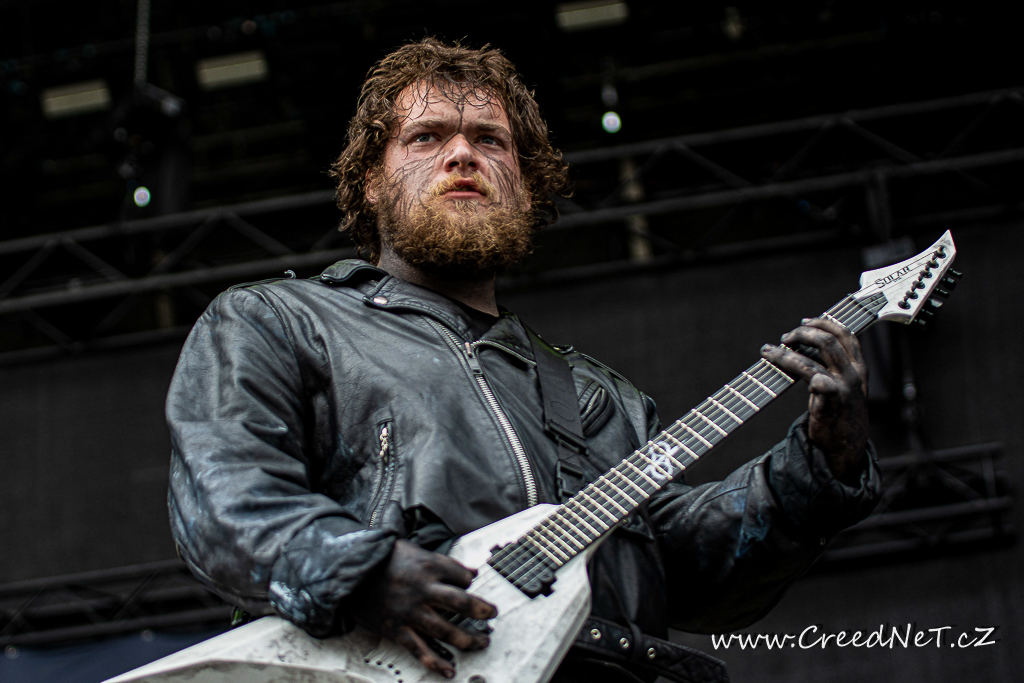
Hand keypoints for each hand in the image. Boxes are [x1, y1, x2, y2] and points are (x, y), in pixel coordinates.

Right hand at [349, 540, 497, 677]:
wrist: (350, 572)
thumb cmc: (384, 559)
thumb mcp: (416, 552)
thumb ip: (445, 563)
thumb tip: (472, 571)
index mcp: (428, 567)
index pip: (462, 577)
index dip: (471, 581)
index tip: (473, 586)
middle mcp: (422, 590)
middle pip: (461, 603)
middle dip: (481, 610)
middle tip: (493, 614)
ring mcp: (410, 612)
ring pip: (445, 630)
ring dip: (467, 639)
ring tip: (481, 643)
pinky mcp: (396, 630)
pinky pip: (420, 650)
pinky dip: (436, 663)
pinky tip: (450, 670)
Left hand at [760, 317, 868, 482]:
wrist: (846, 449)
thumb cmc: (840, 415)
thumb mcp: (843, 385)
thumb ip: (830, 366)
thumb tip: (802, 346)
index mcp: (858, 367)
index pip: (845, 334)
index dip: (824, 322)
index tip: (805, 321)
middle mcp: (853, 375)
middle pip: (829, 340)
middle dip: (803, 333)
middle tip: (784, 338)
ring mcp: (843, 389)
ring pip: (814, 360)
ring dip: (787, 353)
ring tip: (769, 351)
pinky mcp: (832, 405)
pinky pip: (818, 383)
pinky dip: (802, 374)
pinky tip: (784, 373)